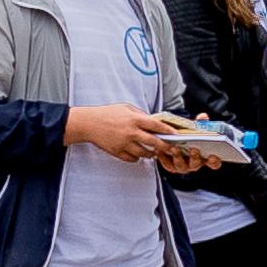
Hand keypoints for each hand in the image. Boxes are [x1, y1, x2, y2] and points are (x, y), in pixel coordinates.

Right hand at [62, 104, 179, 162]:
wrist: (89, 123)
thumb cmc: (107, 114)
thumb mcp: (126, 108)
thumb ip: (141, 114)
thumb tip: (153, 121)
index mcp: (135, 120)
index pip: (157, 126)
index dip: (169, 131)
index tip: (176, 135)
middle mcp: (131, 132)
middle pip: (154, 143)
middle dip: (165, 147)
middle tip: (171, 149)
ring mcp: (124, 144)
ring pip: (144, 153)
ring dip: (151, 154)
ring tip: (153, 152)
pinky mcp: (117, 152)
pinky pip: (132, 159)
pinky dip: (136, 158)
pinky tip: (138, 154)